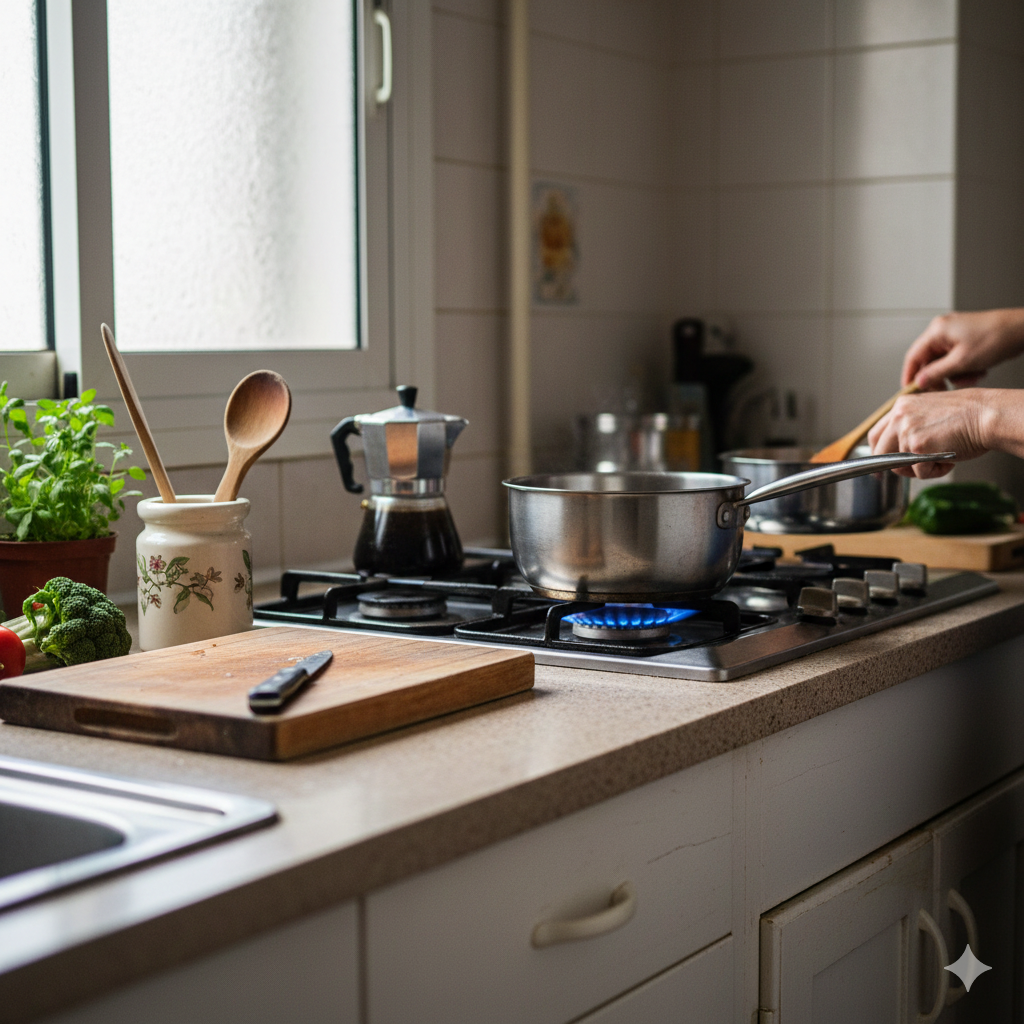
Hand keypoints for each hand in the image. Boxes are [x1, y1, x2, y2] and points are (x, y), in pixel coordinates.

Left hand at [868, 390, 993, 477]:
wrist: (988, 414)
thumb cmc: (969, 416)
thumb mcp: (931, 414)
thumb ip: (912, 428)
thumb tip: (900, 452)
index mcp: (902, 406)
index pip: (877, 433)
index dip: (879, 452)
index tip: (883, 466)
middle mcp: (899, 416)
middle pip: (879, 451)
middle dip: (897, 466)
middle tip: (917, 469)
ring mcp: (906, 430)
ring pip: (900, 465)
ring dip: (922, 468)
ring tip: (944, 456)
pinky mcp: (916, 446)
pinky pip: (919, 472)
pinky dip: (936, 471)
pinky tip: (951, 458)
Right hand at [902, 309, 1023, 389]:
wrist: (1022, 329)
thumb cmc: (996, 338)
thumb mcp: (962, 361)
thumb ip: (936, 373)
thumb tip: (919, 382)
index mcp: (937, 331)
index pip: (913, 357)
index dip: (910, 376)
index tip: (911, 392)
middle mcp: (942, 330)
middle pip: (928, 361)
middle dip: (938, 377)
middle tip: (944, 391)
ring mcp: (954, 334)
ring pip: (943, 363)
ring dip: (954, 375)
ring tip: (971, 377)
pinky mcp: (964, 340)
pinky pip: (955, 359)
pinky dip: (963, 369)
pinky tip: (977, 370)